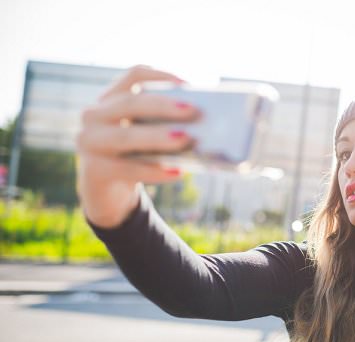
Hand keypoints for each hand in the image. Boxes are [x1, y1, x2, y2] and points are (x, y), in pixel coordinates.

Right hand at [76, 65, 200, 227]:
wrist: (107, 191)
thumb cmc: (135, 156)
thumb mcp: (146, 136)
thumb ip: (164, 125)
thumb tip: (205, 123)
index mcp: (111, 99)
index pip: (134, 75)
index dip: (160, 75)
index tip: (187, 84)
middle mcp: (94, 115)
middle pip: (130, 103)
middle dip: (163, 106)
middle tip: (193, 110)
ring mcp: (89, 142)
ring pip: (126, 136)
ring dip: (158, 136)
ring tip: (186, 138)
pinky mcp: (94, 170)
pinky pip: (127, 169)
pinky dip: (155, 171)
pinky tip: (178, 173)